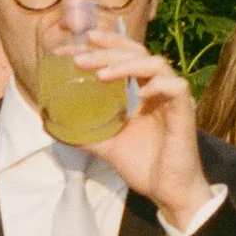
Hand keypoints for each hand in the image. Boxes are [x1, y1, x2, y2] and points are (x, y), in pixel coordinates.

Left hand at [72, 29, 213, 229]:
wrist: (168, 192)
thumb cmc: (144, 167)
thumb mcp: (107, 145)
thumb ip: (83, 133)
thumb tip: (50, 126)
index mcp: (143, 92)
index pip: (127, 55)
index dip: (105, 45)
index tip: (77, 43)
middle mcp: (159, 90)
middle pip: (137, 53)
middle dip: (106, 51)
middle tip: (79, 58)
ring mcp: (173, 100)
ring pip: (156, 63)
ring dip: (126, 64)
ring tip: (101, 75)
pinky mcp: (185, 113)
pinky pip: (177, 87)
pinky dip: (158, 85)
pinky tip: (138, 94)